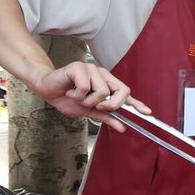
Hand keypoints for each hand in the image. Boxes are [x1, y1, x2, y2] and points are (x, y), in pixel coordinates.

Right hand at [32, 61, 150, 132]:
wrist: (47, 89)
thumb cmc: (68, 98)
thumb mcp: (89, 111)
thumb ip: (107, 117)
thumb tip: (122, 127)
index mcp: (107, 83)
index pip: (126, 93)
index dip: (137, 103)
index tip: (147, 113)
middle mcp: (103, 75)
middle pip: (121, 91)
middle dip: (110, 105)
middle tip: (95, 106)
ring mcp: (92, 69)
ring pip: (102, 92)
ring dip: (87, 101)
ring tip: (77, 97)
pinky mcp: (79, 67)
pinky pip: (85, 88)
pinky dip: (76, 95)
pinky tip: (69, 91)